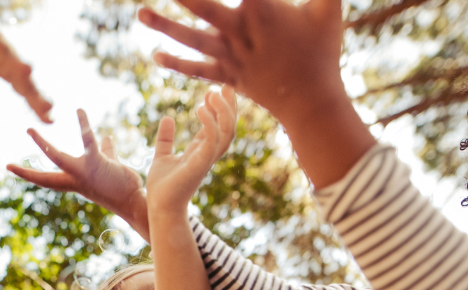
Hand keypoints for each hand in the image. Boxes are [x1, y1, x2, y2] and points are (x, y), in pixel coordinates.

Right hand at [7, 109, 148, 238]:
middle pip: (44, 177)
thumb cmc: (123, 185)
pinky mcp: (97, 163)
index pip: (46, 179)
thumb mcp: (110, 166)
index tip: (9, 167)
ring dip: (41, 145)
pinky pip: (87, 140)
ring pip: (57, 158)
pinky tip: (79, 110)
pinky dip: (83, 124)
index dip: (27, 174)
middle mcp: (75, 180)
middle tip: (6, 165)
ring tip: (29, 131)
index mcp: (74, 181)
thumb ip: (105, 152)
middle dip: (25, 172)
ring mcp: (83, 173)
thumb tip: (105, 139)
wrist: (135, 200)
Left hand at [138, 0, 343, 117]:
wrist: (312, 102)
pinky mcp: (227, 76)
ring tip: (139, 12)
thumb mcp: (328, 8)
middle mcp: (241, 32)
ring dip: (163, 26)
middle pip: (203, 7)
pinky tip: (155, 54)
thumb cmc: (323, 50)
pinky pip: (197, 70)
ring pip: (192, 39)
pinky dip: (176, 64)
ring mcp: (231, 57)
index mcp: (263, 11)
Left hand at [146, 88, 234, 214]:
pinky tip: (200, 108)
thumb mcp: (162, 156)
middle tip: (225, 85)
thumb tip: (167, 118)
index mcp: (201, 152)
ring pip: (227, 132)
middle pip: (229, 127)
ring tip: (213, 93)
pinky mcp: (199, 164)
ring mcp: (206, 160)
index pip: (218, 126)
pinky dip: (210, 123)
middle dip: (230, 106)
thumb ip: (166, 139)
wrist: (159, 207)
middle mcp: (208, 155)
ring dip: (224, 111)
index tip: (215, 89)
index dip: (219, 108)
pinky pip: (212, 140)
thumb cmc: (161, 187)